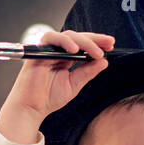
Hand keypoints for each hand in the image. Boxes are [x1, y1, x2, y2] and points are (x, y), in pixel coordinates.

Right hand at [0, 29, 114, 130]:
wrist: (32, 108)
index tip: (111, 45)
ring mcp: (48, 50)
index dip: (97, 43)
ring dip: (84, 42)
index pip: (83, 45)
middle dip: (95, 39)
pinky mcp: (39, 51)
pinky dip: (64, 41)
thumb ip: (88, 72)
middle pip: (78, 38)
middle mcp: (58, 52)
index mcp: (66, 58)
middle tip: (109, 44)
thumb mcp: (75, 84)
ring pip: (68, 36)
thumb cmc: (48, 98)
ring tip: (96, 52)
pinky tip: (75, 50)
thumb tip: (104, 62)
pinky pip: (51, 39)